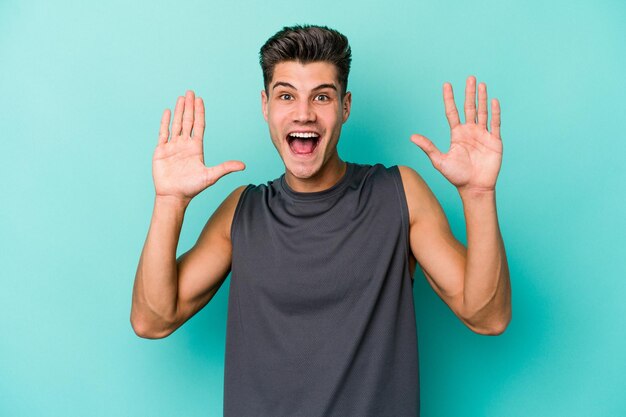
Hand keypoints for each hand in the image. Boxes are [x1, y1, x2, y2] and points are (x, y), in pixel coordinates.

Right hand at [152, 90, 244, 203]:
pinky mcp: (161, 150)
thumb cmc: (192, 188)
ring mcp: (173, 146)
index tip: (200, 100)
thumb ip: (225, 168)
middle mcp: (185, 144)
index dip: (200, 113)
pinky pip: (163, 133)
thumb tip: (243, 166)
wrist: (174, 196)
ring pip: (176, 124)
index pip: (199, 126)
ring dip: (178, 111)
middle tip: (190, 92)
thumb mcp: (211, 176)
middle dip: (189, 106)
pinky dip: (165, 122)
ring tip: (181, 98)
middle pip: (188, 121)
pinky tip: (167, 111)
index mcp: (196, 148)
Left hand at [410, 76, 501, 193]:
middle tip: (470, 78)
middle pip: (469, 108)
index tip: (446, 85)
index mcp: (457, 134)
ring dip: (482, 99)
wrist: (474, 188)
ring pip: (482, 112)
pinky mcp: (494, 141)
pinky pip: (495, 123)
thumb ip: (428, 147)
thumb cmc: (456, 176)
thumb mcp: (439, 161)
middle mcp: (469, 131)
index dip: (449, 99)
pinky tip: (494, 101)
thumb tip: (412, 137)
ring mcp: (482, 135)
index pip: (452, 112)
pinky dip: (495, 112)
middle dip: (469, 93)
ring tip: (481, 84)